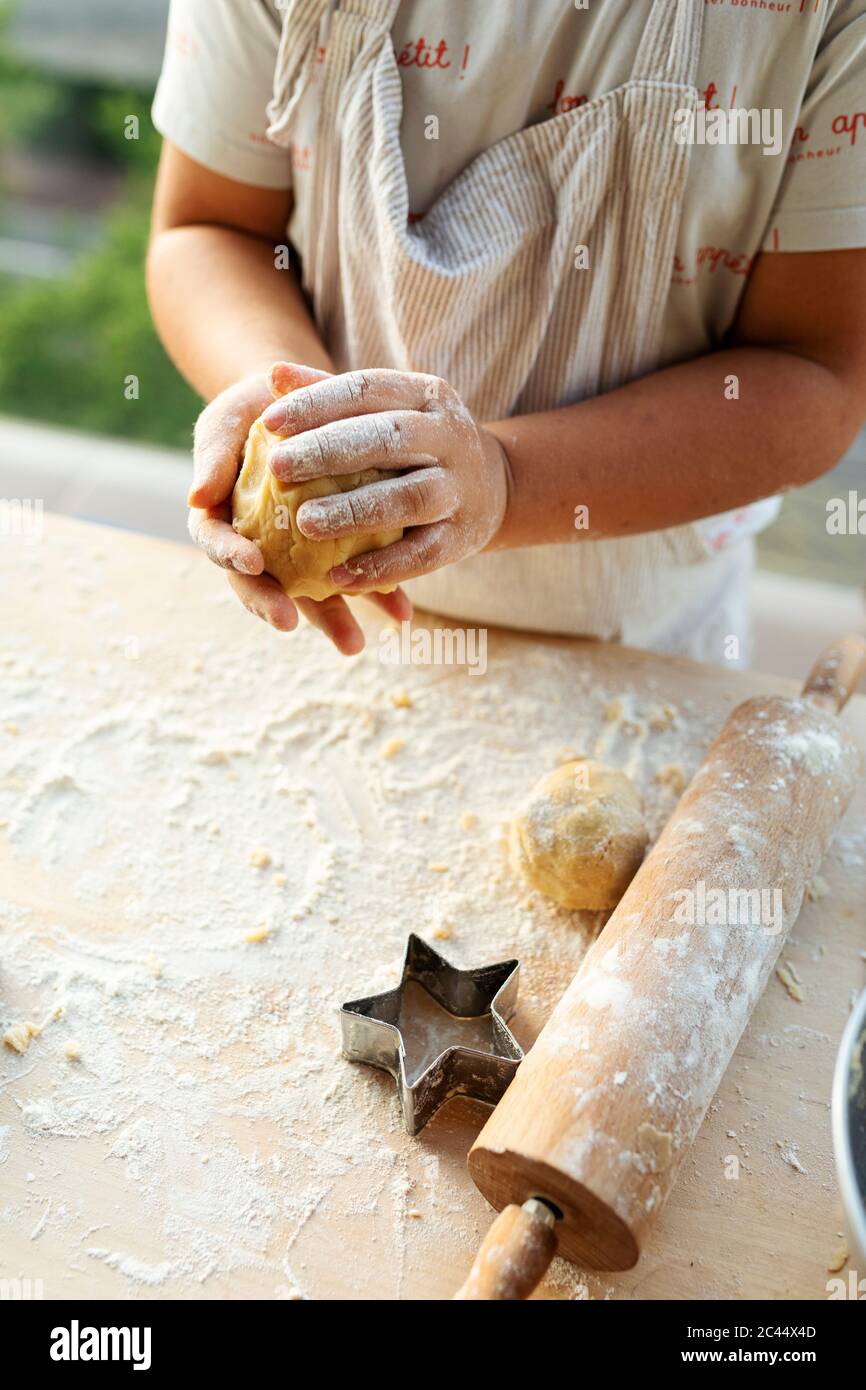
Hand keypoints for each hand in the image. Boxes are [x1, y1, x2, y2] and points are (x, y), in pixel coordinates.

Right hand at [187, 361, 411, 653]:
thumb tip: (196, 497)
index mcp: (224, 522)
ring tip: (356, 644)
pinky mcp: (338, 553)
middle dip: (273, 608)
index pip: (218, 545)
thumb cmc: (253, 410)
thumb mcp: (228, 420)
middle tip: (289, 622)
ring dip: (332, 619)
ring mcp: (298, 556)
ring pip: (310, 593)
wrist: (301, 403)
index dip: (230, 556)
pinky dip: (379, 592)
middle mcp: (258, 548)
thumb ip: (212, 454)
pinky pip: (356, 576)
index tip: (250, 562)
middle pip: (261, 585)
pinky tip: (402, 611)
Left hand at [260, 368, 511, 592]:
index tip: (269, 422)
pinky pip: (421, 555)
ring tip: (305, 523)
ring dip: (354, 511)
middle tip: (278, 468)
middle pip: (387, 440)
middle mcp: (450, 437)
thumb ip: (332, 394)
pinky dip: (380, 567)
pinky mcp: (463, 538)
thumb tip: (274, 374)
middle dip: (328, 451)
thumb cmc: (417, 444)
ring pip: (408, 499)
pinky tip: (338, 577)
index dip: (316, 404)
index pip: (366, 390)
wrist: (494, 485)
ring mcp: (460, 489)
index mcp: (426, 395)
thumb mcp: (387, 410)